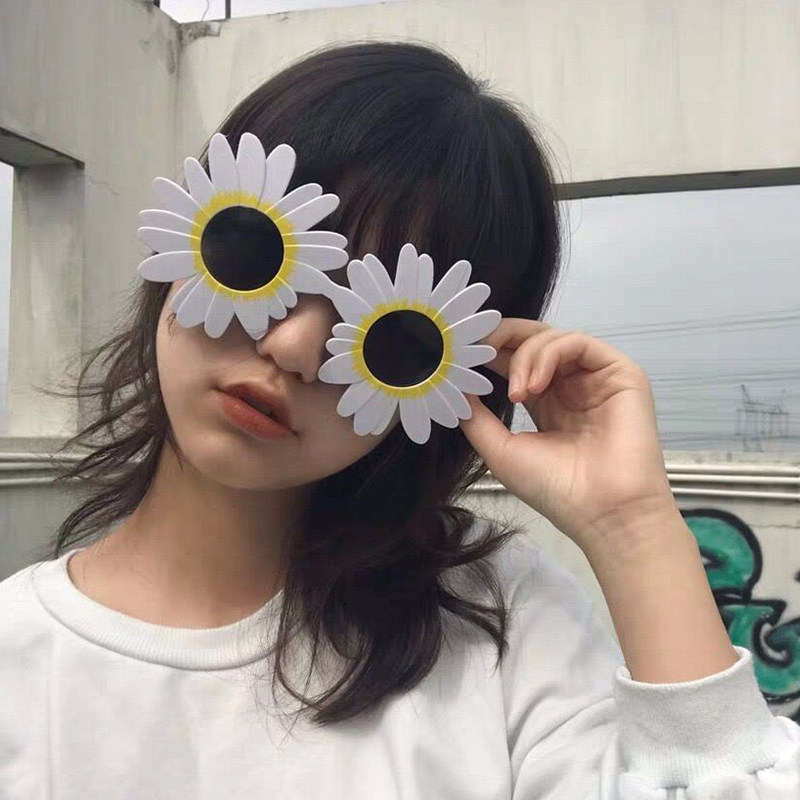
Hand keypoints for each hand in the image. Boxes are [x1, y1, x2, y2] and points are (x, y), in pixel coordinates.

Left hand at [458, 319, 678, 557]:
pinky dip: (549, 354)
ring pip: (553, 339)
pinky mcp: (620, 373)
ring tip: (515, 393)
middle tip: (477, 347)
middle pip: (534, 340)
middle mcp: (571, 385)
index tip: (461, 352)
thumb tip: (458, 386)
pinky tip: (533, 385)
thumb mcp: (501, 451)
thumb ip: (477, 417)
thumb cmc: (555, 488)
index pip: (515, 360)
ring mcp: (596, 378)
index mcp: (545, 402)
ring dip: (524, 357)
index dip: (488, 350)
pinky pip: (578, 343)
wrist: (603, 512)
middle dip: (502, 337)